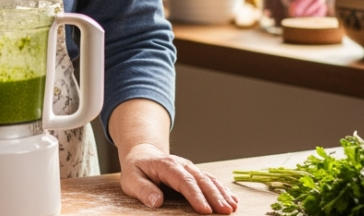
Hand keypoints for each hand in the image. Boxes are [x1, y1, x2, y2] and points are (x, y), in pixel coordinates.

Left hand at [120, 142, 238, 213]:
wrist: (143, 154)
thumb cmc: (136, 169)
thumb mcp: (131, 179)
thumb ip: (143, 189)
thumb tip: (157, 201)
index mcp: (167, 166)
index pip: (184, 181)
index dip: (196, 196)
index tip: (205, 210)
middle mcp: (183, 165)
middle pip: (201, 180)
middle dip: (215, 196)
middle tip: (225, 211)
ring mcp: (191, 169)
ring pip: (210, 180)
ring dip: (222, 193)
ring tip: (232, 207)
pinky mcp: (195, 174)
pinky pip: (211, 181)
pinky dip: (223, 190)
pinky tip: (232, 199)